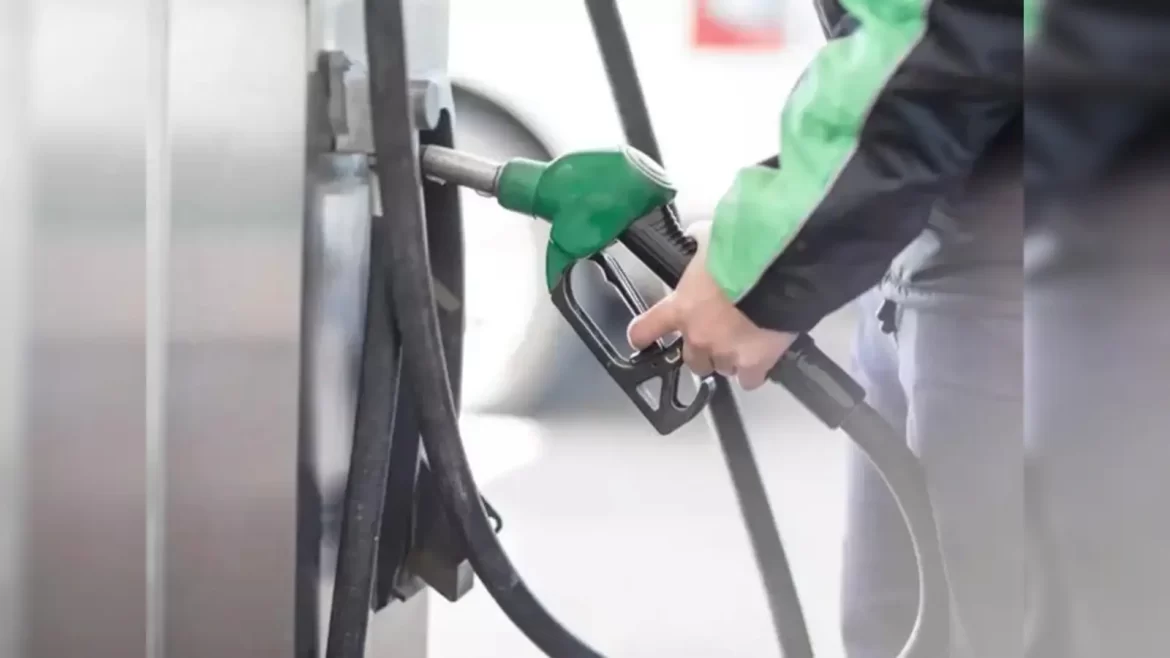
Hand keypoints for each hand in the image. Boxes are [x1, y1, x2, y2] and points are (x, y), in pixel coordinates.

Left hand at [626, 221, 796, 389]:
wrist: (780, 270)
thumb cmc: (745, 252)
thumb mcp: (712, 238)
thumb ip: (699, 243)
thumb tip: (697, 234)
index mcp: (681, 306)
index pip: (646, 329)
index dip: (642, 335)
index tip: (641, 338)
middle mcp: (698, 335)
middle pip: (691, 359)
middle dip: (702, 350)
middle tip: (717, 334)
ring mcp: (725, 352)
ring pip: (721, 368)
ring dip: (729, 357)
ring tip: (746, 340)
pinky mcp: (755, 363)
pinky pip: (749, 379)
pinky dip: (753, 371)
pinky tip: (762, 358)